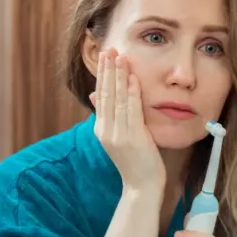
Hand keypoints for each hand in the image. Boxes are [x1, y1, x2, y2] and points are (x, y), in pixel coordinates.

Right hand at [90, 49, 164, 193]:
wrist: (141, 187)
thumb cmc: (134, 162)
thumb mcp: (117, 138)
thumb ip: (108, 117)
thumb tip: (95, 97)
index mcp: (102, 130)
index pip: (101, 97)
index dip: (103, 76)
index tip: (104, 57)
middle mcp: (107, 130)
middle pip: (106, 94)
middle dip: (108, 70)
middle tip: (109, 49)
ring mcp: (119, 134)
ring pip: (118, 99)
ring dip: (119, 76)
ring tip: (120, 57)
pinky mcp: (133, 137)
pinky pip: (132, 110)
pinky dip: (132, 93)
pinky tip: (133, 78)